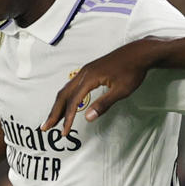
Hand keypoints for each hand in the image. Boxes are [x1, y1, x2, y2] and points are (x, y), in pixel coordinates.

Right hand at [42, 39, 156, 136]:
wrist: (139, 53)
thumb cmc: (132, 71)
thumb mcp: (120, 91)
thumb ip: (103, 104)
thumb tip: (87, 118)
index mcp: (89, 78)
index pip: (73, 102)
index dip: (67, 119)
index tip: (64, 132)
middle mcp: (84, 73)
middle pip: (63, 95)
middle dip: (54, 112)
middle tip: (45, 127)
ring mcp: (86, 71)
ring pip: (66, 89)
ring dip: (58, 105)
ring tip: (53, 118)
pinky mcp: (90, 70)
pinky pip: (72, 85)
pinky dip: (66, 97)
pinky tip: (67, 103)